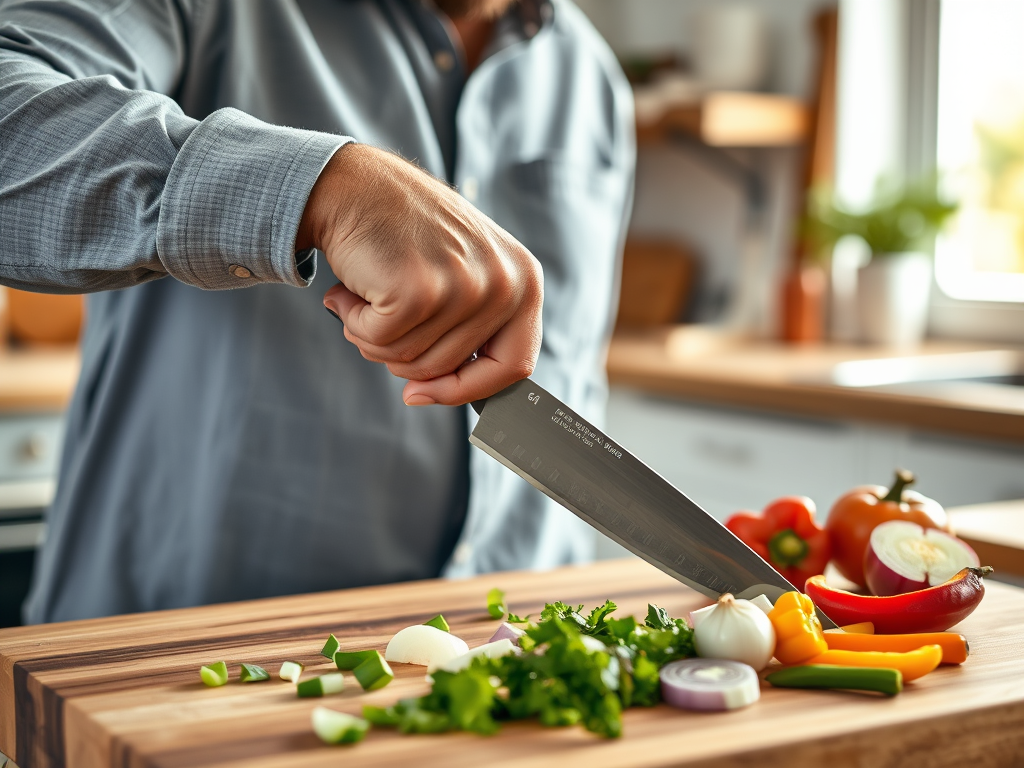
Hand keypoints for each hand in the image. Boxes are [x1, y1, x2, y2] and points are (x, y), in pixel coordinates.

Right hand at [296, 143, 542, 405]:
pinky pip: (379, 341)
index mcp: (525, 281)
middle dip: (402, 357)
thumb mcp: (462, 274)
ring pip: (411, 360)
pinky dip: (355, 323)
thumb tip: (445, 391)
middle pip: (450, 369)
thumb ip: (469, 330)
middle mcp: (504, 283)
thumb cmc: (403, 232)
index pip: (514, 366)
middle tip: (380, 318)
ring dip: (373, 337)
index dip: (468, 389)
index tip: (427, 393)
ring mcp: (464, 287)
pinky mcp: (419, 291)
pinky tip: (351, 290)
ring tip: (366, 295)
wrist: (352, 185)